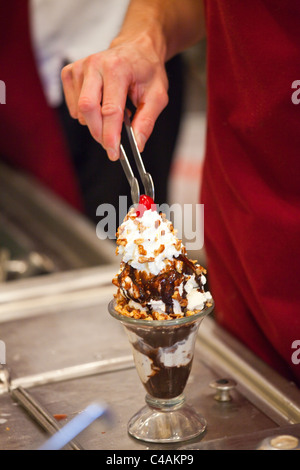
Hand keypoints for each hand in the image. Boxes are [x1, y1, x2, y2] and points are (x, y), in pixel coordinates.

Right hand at [61, 35, 168, 160]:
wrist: (136, 48)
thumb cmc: (147, 71)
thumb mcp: (157, 96)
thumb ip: (147, 122)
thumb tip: (137, 145)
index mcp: (118, 68)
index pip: (110, 110)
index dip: (111, 136)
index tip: (114, 154)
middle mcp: (95, 64)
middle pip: (87, 110)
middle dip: (99, 133)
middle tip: (112, 144)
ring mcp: (79, 67)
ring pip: (79, 111)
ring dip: (95, 123)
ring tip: (113, 114)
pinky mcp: (70, 72)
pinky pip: (73, 106)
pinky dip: (86, 114)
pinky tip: (100, 105)